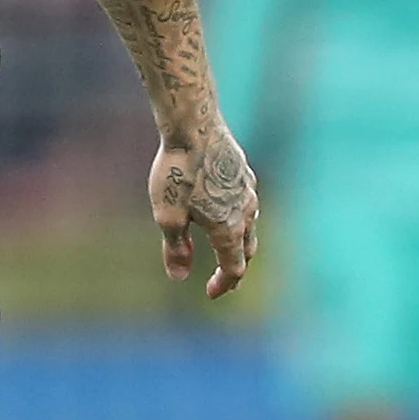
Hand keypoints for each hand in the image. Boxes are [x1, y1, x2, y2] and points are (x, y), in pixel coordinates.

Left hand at [153, 124, 259, 301]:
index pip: (234, 268)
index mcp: (229, 229)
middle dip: (235, 268)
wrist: (193, 125)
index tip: (211, 293)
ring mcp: (249, 190)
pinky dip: (238, 216)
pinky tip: (225, 210)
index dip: (224, 284)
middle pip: (247, 250)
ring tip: (225, 248)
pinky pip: (246, 202)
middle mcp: (246, 212)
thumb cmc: (177, 171)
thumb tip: (179, 277)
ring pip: (250, 225)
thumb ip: (175, 249)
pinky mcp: (244, 172)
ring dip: (239, 241)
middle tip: (223, 279)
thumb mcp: (168, 216)